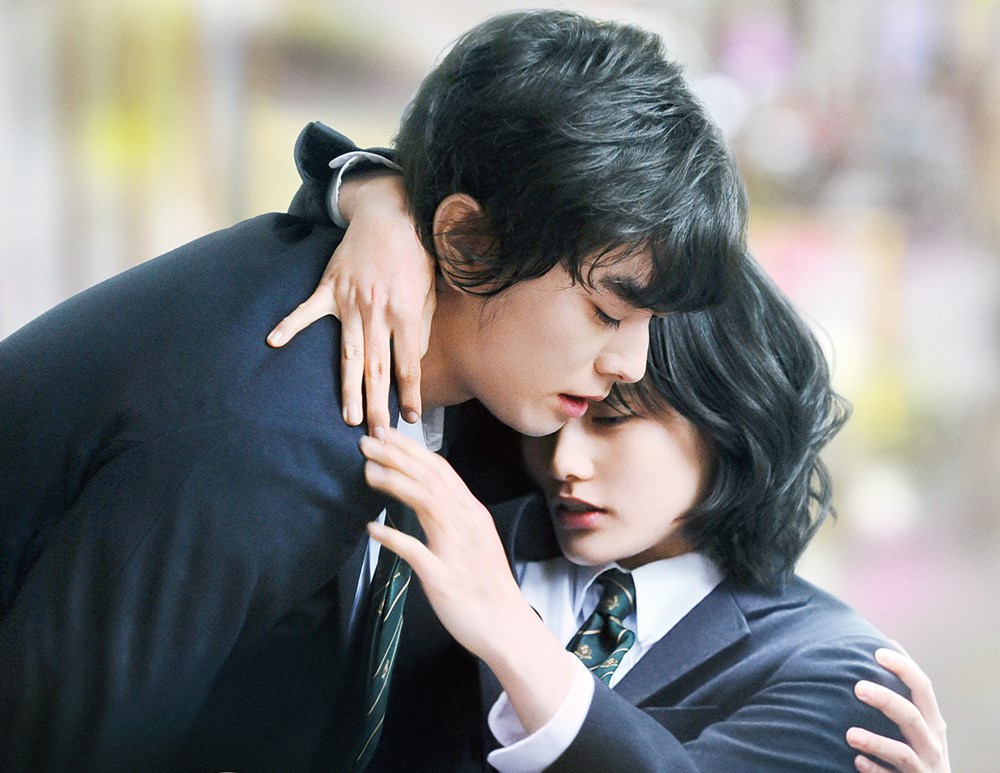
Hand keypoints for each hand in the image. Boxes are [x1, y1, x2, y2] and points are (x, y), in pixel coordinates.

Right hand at [267, 172, 434, 435]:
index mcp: (405, 313)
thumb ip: (420, 327)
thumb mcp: (428, 290)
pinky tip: (272, 341)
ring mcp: (350, 301)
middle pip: (377, 368)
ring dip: (348, 388)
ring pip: (348, 353)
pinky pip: (307, 311)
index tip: (408, 418)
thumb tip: (412, 362)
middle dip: (378, 404)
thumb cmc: (415, 255)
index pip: (408, 365)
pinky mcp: (329, 288)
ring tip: (349, 417)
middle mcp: (377, 312)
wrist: (390, 214)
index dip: (409, 394)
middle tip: (377, 436)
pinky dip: (289, 324)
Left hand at [360, 428, 576, 732]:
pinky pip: (415, 551)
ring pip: (425, 502)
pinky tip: (372, 528)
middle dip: (397, 456)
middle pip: (430, 479)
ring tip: (367, 471)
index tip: (387, 435)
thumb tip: (428, 496)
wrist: (507, 628)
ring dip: (394, 483)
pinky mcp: (443, 578)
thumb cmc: (487, 586)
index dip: (412, 450)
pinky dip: (392, 538)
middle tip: (367, 441)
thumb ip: (454, 517)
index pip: (441, 470)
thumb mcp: (475, 540)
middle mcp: (467, 524)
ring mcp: (456, 549)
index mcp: (473, 514)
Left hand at [847, 645, 949, 772]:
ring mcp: (924, 767)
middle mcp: (932, 742)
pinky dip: (875, 770)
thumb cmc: (919, 748)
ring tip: (850, 734)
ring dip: (876, 742)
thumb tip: (883, 646)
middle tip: (857, 687)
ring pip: (903, 753)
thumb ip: (903, 694)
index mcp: (933, 720)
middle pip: (912, 716)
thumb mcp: (918, 723)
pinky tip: (857, 761)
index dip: (903, 667)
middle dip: (887, 700)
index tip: (878, 651)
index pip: (923, 687)